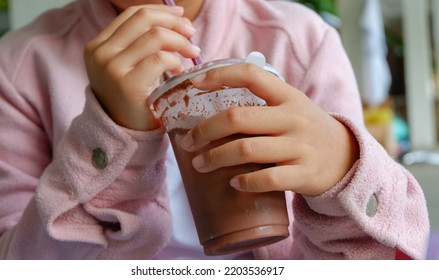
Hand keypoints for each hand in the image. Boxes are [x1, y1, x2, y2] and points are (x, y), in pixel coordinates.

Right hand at [84, 5, 200, 129]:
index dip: (161, 11)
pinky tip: (180, 72)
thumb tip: (176, 18)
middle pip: (144, 18)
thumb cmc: (132, 100)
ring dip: (180, 42)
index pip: (133, 13)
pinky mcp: (127, 84)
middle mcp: (100, 53)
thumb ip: (141, 44)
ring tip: (190, 54)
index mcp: (98, 45)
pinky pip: (160, 59)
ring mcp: (111, 68)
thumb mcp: (129, 67)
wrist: (122, 135)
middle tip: (191, 33)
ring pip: (155, 36)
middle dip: (174, 22)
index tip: (181, 16)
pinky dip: (176, 62)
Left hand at [180, 63, 358, 195]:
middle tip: (188, 142)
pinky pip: (267, 179)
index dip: (220, 75)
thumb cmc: (306, 130)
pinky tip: (232, 183)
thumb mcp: (292, 107)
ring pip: (246, 150)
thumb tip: (211, 98)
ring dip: (215, 158)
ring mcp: (300, 147)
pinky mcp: (304, 174)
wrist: (346, 158)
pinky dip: (244, 182)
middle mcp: (294, 118)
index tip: (194, 83)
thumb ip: (262, 101)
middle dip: (205, 130)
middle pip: (238, 118)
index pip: (251, 74)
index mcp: (288, 96)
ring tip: (199, 164)